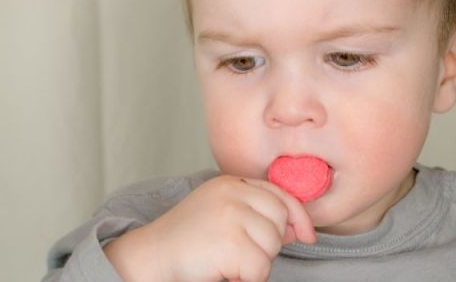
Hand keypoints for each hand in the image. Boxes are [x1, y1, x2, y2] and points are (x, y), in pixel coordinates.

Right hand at [105, 175, 315, 281]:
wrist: (148, 258)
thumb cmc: (185, 242)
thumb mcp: (221, 215)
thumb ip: (255, 215)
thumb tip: (299, 229)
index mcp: (230, 183)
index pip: (279, 193)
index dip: (298, 215)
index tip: (306, 235)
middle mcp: (232, 193)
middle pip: (280, 220)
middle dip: (268, 243)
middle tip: (237, 253)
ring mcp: (231, 215)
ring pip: (272, 246)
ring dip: (254, 263)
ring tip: (225, 261)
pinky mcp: (230, 242)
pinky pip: (260, 268)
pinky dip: (245, 279)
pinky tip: (222, 272)